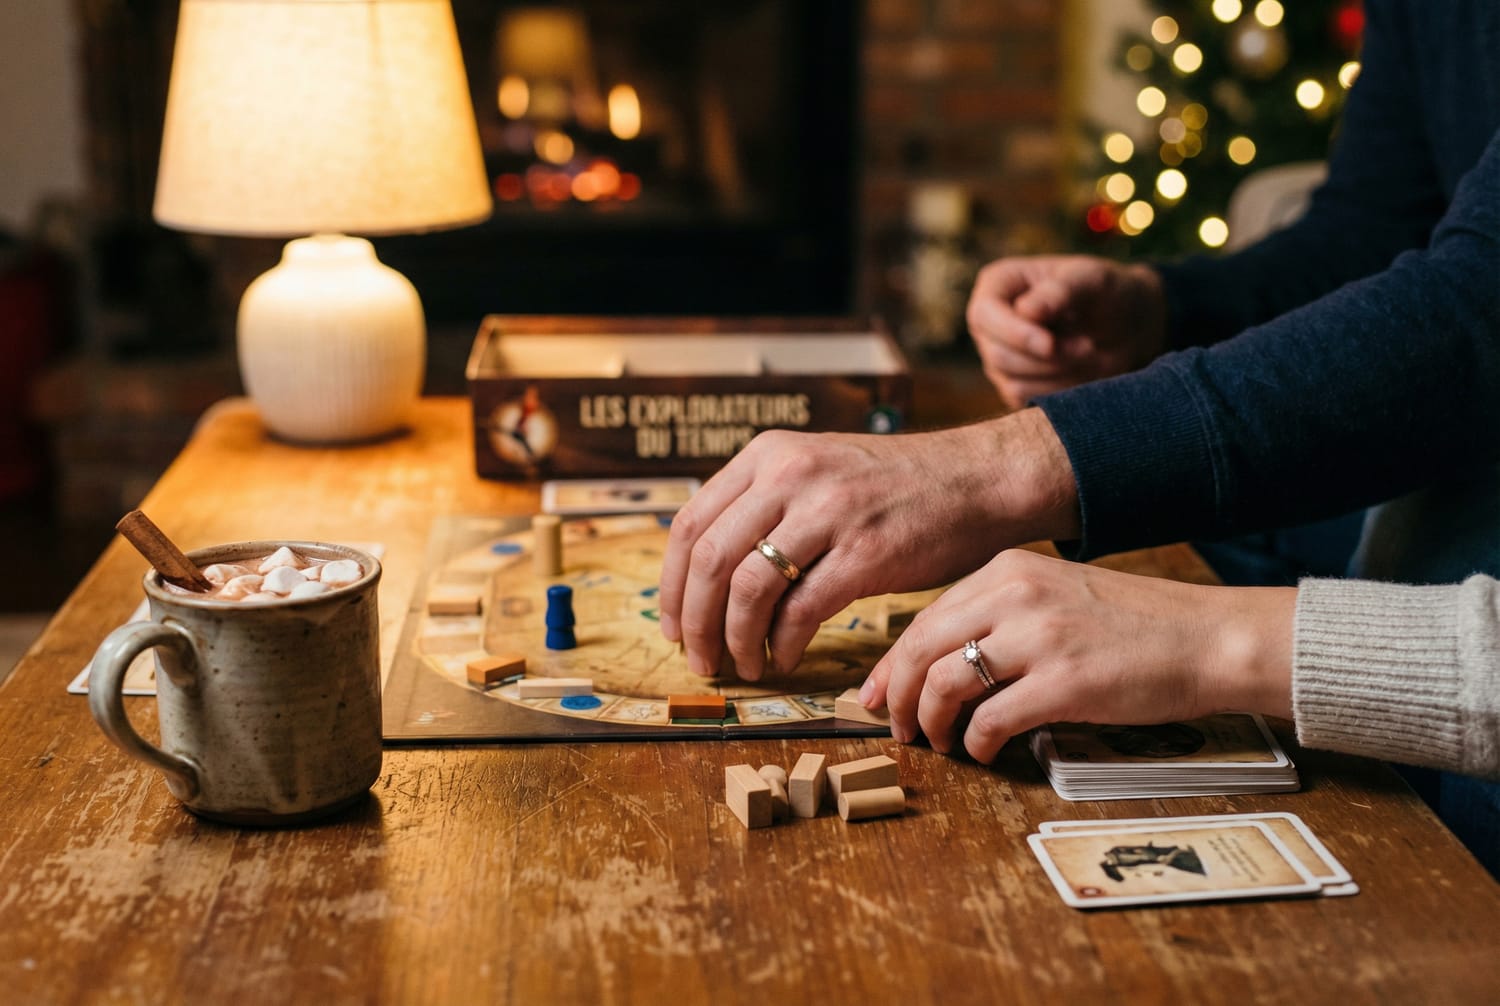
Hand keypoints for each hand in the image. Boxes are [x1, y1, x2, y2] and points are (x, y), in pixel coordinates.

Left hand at [658, 410, 1078, 680]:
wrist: (976, 480)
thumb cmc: (893, 487)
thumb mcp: (815, 470)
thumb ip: (763, 505)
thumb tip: (706, 574)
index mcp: (768, 455)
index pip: (690, 524)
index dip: (671, 586)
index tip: (673, 627)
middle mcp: (790, 475)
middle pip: (709, 560)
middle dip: (695, 622)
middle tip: (701, 661)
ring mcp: (829, 512)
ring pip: (748, 588)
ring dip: (736, 639)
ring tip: (744, 665)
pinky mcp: (867, 552)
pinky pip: (801, 609)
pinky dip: (783, 643)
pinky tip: (785, 658)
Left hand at [861, 549, 1294, 761]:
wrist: (1207, 637)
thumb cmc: (1134, 625)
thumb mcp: (1055, 595)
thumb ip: (998, 616)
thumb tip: (937, 662)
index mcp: (1007, 570)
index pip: (924, 618)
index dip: (889, 664)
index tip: (873, 695)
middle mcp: (1015, 594)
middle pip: (920, 649)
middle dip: (895, 696)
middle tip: (896, 729)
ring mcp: (1039, 638)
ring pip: (944, 684)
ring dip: (931, 723)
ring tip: (941, 743)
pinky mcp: (1064, 683)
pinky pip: (991, 720)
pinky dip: (977, 744)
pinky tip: (985, 752)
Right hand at [966, 255, 1167, 409]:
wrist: (1127, 326)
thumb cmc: (1107, 293)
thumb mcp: (1091, 280)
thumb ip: (1060, 291)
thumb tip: (1026, 311)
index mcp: (998, 284)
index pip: (984, 315)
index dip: (1014, 333)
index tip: (1051, 344)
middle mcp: (989, 323)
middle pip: (998, 354)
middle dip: (1047, 358)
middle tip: (1089, 346)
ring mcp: (998, 357)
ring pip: (1013, 382)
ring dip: (1059, 374)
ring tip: (1089, 351)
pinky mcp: (1014, 386)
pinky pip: (1028, 400)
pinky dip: (1060, 390)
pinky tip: (1082, 371)